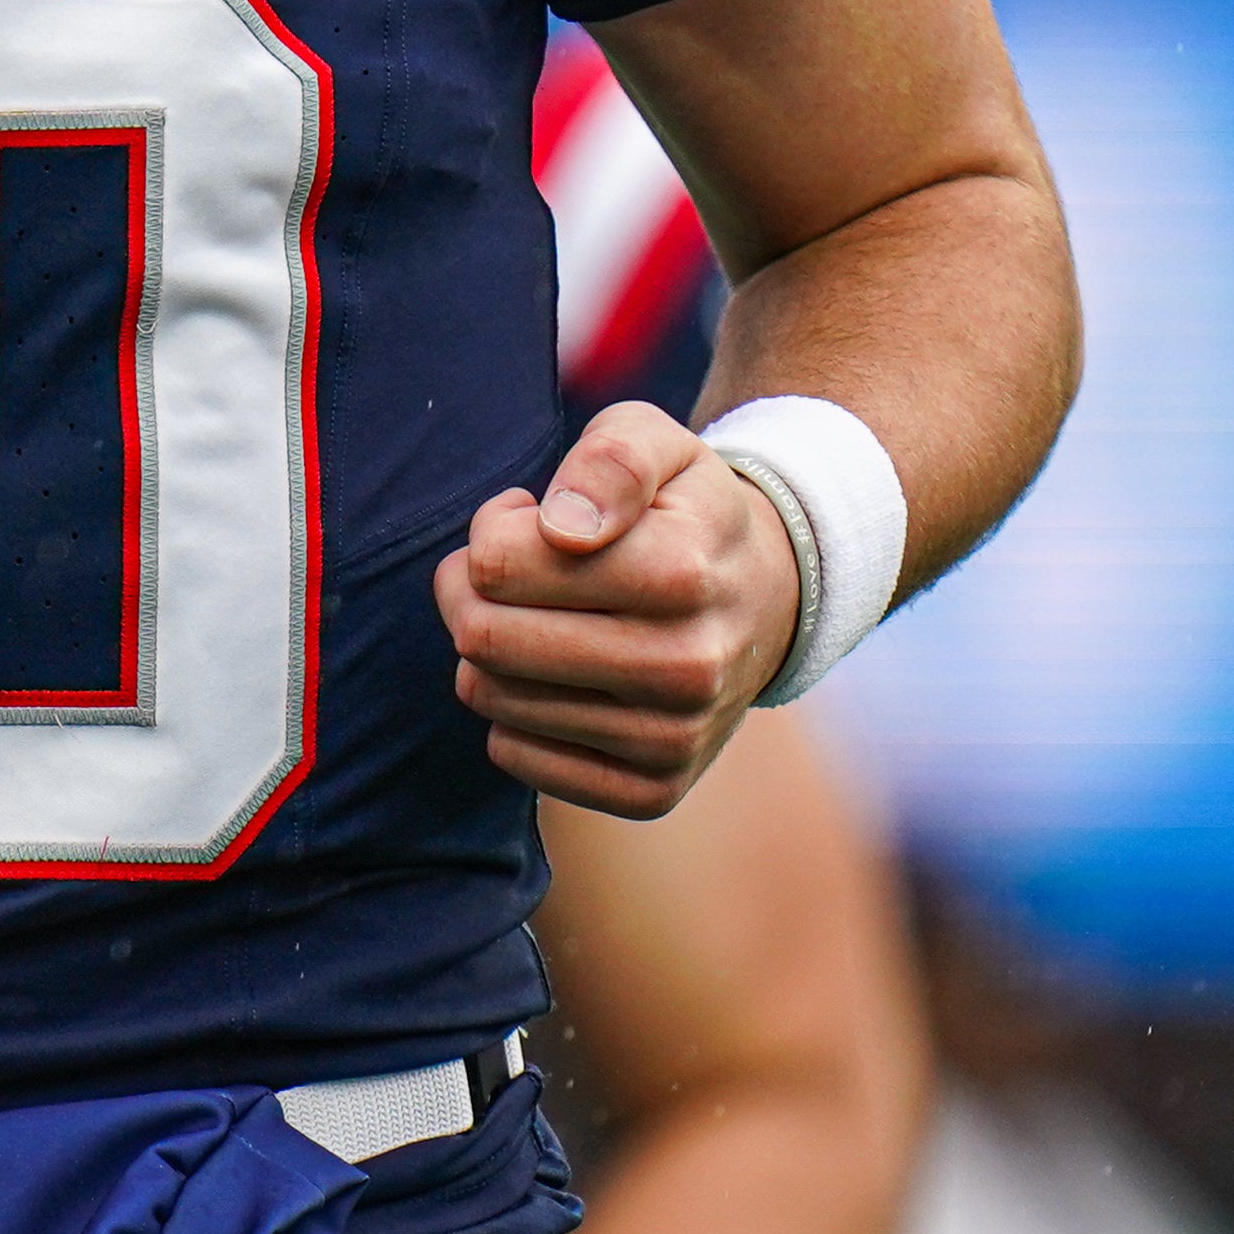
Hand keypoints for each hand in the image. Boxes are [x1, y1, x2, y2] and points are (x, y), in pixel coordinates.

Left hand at [432, 403, 802, 815]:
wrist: (765, 599)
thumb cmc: (684, 511)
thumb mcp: (657, 442)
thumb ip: (611, 458)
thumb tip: (563, 527)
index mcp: (682, 572)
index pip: (497, 563)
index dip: (491, 531)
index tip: (528, 520)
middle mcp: (688, 667)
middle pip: (484, 636)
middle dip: (468, 591)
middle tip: (506, 571)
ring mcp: (675, 738)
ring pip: (491, 696)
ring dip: (489, 651)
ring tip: (541, 618)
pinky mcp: (655, 790)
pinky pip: (514, 756)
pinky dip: (512, 712)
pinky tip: (556, 677)